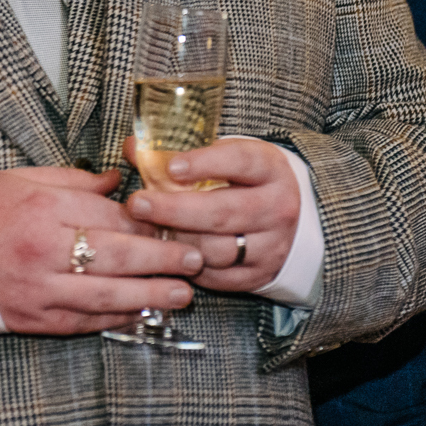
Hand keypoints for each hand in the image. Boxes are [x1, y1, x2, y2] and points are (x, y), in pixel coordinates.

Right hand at [0, 165, 204, 334]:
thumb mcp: (23, 179)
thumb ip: (74, 180)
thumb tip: (118, 181)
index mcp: (42, 208)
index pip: (107, 215)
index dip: (144, 221)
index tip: (171, 223)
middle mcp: (44, 250)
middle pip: (117, 255)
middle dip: (162, 259)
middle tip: (195, 258)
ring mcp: (40, 288)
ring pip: (108, 294)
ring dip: (151, 295)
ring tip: (183, 293)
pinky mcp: (35, 318)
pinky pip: (86, 320)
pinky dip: (118, 317)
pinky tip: (142, 313)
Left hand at [125, 138, 300, 292]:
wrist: (292, 218)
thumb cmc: (246, 181)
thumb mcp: (227, 156)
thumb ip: (182, 153)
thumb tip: (133, 148)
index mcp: (269, 169)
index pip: (240, 162)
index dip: (205, 164)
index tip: (172, 167)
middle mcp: (276, 207)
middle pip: (222, 212)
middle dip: (174, 209)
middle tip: (138, 204)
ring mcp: (271, 244)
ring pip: (218, 249)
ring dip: (177, 241)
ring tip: (146, 232)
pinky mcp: (259, 274)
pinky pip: (219, 276)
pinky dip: (189, 267)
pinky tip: (168, 254)